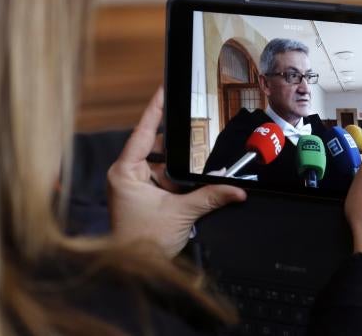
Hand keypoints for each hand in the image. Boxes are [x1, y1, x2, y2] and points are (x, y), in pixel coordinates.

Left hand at [107, 87, 246, 257]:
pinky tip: (194, 181)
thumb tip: (236, 189)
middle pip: (155, 147)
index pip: (142, 131)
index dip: (155, 109)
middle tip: (196, 127)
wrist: (135, 271)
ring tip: (199, 159)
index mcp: (125, 171)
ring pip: (162, 165)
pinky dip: (179, 181)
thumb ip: (210, 196)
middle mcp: (126, 175)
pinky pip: (164, 180)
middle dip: (176, 144)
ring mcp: (134, 186)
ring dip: (179, 167)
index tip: (163, 89)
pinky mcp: (143, 198)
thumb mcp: (181, 214)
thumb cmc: (142, 243)